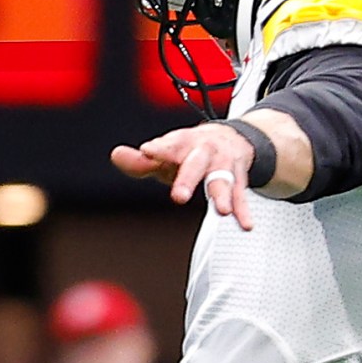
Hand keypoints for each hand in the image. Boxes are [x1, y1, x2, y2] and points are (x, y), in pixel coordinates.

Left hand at [111, 123, 260, 231]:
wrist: (231, 137)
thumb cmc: (190, 151)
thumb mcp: (166, 153)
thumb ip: (141, 162)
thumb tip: (116, 155)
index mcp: (183, 143)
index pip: (169, 144)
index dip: (159, 148)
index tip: (147, 151)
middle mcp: (204, 152)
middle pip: (196, 163)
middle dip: (188, 179)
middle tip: (179, 197)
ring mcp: (223, 165)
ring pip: (222, 179)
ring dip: (222, 195)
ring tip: (222, 211)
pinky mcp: (237, 179)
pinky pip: (240, 196)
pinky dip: (243, 211)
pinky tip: (245, 225)